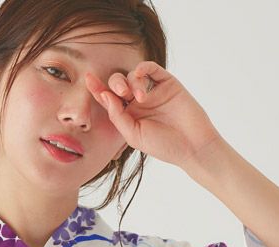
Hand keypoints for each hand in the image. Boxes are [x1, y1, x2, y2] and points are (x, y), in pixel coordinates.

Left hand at [85, 61, 223, 169]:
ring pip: (133, 76)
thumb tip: (105, 96)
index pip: (109, 99)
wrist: (191, 146)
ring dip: (132, 82)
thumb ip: (118, 116)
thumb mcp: (133, 135)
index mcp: (127, 115)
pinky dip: (143, 69)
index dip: (97, 89)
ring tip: (141, 98)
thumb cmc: (163, 145)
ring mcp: (152, 91)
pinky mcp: (167, 83)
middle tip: (121, 92)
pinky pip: (152, 69)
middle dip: (115, 84)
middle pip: (118, 84)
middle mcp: (138, 102)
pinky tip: (140, 76)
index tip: (86, 78)